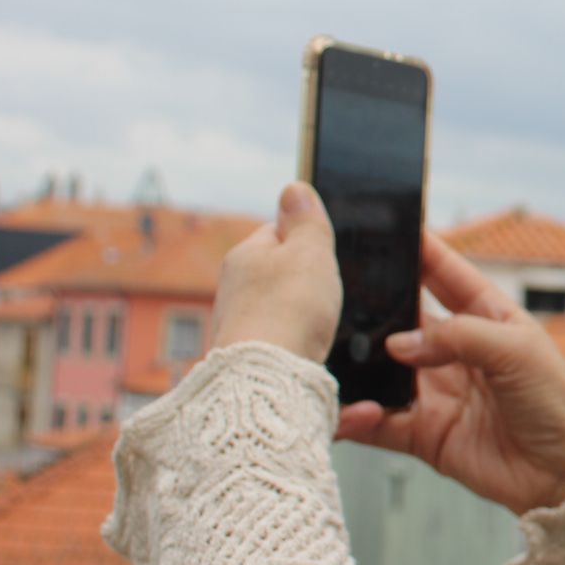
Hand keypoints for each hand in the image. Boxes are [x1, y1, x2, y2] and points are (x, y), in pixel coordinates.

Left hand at [212, 182, 342, 362]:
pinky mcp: (248, 355)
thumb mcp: (310, 251)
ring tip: (321, 325)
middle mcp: (234, 287)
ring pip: (282, 307)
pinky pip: (280, 338)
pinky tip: (310, 349)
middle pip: (281, 272)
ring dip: (303, 314)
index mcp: (245, 254)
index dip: (310, 241)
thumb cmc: (290, 310)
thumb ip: (307, 219)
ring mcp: (239, 322)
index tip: (329, 256)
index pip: (279, 231)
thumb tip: (294, 187)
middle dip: (307, 281)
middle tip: (330, 293)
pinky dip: (297, 341)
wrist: (267, 378)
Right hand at [333, 230, 564, 515]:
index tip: (385, 228)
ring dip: (358, 363)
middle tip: (335, 292)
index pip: (445, 273)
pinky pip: (379, 421)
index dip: (419, 250)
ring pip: (382, 369)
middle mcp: (456, 350)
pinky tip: (347, 411)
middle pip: (403, 319)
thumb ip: (459, 337)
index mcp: (487, 317)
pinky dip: (359, 417)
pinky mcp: (424, 433)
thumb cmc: (557, 403)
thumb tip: (399, 343)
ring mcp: (437, 391)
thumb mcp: (516, 351)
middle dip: (373, 305)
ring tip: (328, 351)